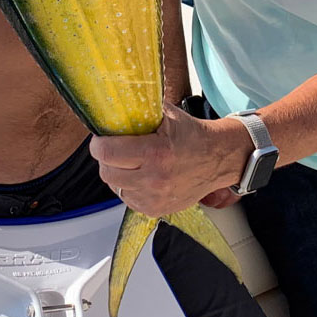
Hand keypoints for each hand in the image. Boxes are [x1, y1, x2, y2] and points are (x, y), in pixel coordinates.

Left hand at [90, 105, 243, 217]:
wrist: (218, 159)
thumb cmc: (193, 136)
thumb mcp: (167, 115)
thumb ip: (140, 111)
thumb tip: (114, 107)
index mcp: (155, 153)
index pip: (107, 153)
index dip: (98, 144)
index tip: (100, 139)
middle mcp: (154, 179)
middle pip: (107, 172)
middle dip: (106, 159)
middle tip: (113, 149)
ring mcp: (155, 198)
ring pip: (115, 187)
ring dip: (117, 174)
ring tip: (130, 163)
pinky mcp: (156, 209)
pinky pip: (128, 199)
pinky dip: (129, 187)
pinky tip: (141, 176)